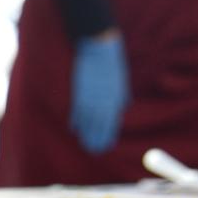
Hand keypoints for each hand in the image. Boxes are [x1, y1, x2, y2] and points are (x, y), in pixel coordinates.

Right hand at [70, 33, 127, 154]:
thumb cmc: (111, 61)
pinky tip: (74, 128)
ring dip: (86, 133)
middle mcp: (105, 101)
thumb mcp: (121, 79)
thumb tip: (124, 106)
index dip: (109, 134)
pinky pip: (77, 110)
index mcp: (117, 98)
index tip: (106, 145)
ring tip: (84, 144)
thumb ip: (122, 95)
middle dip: (97, 138)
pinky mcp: (80, 92)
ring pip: (88, 120)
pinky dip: (75, 120)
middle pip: (100, 125)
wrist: (99, 47)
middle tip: (94, 150)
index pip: (113, 122)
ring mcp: (92, 97)